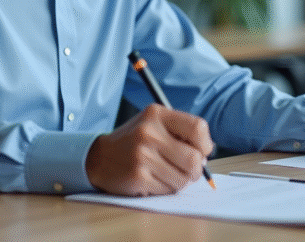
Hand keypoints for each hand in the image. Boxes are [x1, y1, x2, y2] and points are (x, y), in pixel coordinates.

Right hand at [85, 104, 214, 195]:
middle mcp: (149, 133)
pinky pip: (168, 189)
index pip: (197, 127)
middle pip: (194, 158)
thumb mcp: (154, 124)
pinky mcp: (138, 176)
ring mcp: (143, 155)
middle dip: (196, 170)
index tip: (201, 151)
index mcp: (157, 115)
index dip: (205, 144)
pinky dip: (166, 189)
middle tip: (189, 170)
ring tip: (167, 174)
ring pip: (183, 178)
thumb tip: (205, 155)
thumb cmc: (134, 141)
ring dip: (181, 181)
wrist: (99, 157)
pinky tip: (154, 180)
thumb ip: (180, 132)